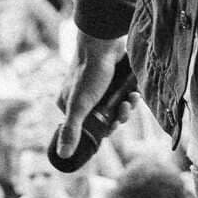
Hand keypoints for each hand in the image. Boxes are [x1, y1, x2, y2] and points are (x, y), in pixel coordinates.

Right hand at [54, 31, 129, 160]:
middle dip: (118, 115)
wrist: (103, 41)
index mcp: (68, 104)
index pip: (88, 127)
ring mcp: (96, 86)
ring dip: (126, 105)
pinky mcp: (111, 77)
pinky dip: (129, 94)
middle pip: (103, 117)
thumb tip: (62, 156)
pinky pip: (121, 93)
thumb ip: (72, 130)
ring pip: (114, 105)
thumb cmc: (90, 72)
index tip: (113, 125)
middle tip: (124, 108)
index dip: (104, 129)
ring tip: (131, 98)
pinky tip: (134, 91)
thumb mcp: (80, 105)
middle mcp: (80, 96)